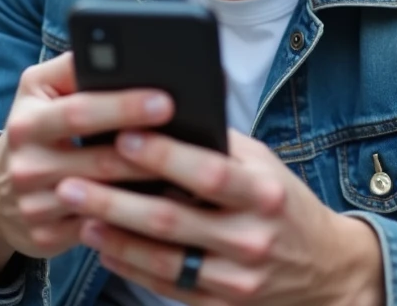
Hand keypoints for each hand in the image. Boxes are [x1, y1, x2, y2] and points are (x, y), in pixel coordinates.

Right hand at [0, 52, 175, 279]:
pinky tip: (168, 207)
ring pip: (106, 198)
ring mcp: (35, 206)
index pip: (80, 110)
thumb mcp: (41, 89)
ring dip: (150, 187)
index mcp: (27, 120)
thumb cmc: (36, 127)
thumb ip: (74, 66)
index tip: (166, 99)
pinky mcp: (45, 237)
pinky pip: (102, 229)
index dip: (124, 106)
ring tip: (191, 172)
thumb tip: (120, 47)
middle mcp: (26, 164)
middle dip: (149, 149)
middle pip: (100, 158)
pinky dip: (136, 219)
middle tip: (190, 139)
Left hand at [56, 130, 384, 305]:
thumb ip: (220, 143)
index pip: (206, 173)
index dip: (162, 155)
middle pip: (170, 219)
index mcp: (264, 193)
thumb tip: (165, 111)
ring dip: (112, 236)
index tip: (122, 136)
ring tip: (78, 212)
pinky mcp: (222, 304)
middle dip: (113, 200)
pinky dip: (130, 265)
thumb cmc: (283, 203)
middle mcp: (251, 237)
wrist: (324, 267)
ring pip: (161, 258)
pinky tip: (103, 246)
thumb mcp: (265, 165)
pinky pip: (166, 286)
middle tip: (72, 181)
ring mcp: (236, 278)